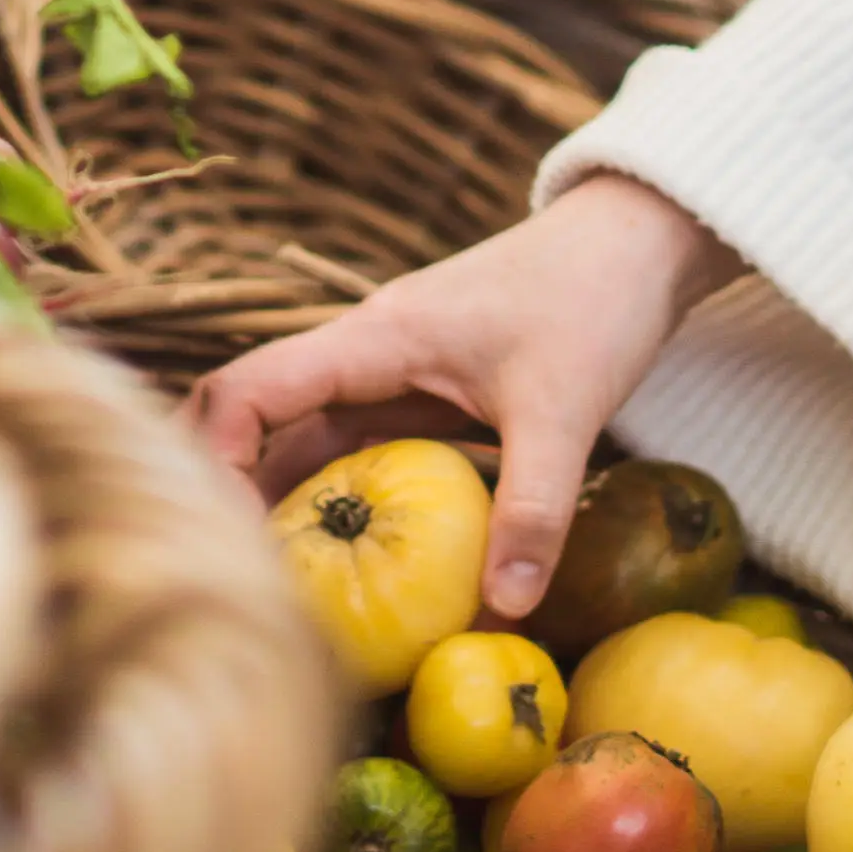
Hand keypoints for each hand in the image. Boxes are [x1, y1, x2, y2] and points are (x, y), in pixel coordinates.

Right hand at [188, 176, 737, 619]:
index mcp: (375, 340)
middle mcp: (368, 354)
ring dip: (294, 506)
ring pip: (314, 441)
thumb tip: (504, 613)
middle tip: (238, 586)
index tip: (216, 539)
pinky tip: (360, 562)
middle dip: (237, 496)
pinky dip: (354, 501)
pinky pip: (367, 449)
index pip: (251, 390)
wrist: (641, 238)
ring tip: (284, 594)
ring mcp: (396, 371)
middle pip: (265, 421)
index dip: (211, 459)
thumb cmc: (597, 299)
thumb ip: (534, 511)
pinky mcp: (430, 390)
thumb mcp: (567, 410)